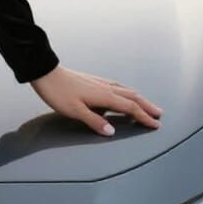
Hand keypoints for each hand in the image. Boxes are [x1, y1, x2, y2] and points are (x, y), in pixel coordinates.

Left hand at [29, 65, 162, 135]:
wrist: (44, 71)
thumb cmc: (56, 91)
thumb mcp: (74, 111)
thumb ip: (94, 121)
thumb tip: (111, 132)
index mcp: (104, 96)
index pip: (130, 108)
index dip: (143, 117)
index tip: (155, 124)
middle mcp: (105, 87)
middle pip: (132, 97)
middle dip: (146, 106)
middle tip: (158, 114)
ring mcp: (98, 82)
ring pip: (125, 90)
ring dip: (137, 98)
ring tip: (145, 104)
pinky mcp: (91, 80)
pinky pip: (115, 86)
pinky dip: (125, 91)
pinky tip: (120, 93)